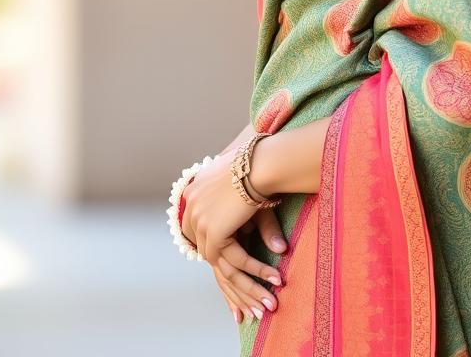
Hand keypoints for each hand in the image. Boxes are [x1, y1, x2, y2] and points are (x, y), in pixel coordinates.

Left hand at [182, 124, 286, 324]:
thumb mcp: (257, 203)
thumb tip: (280, 249)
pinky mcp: (212, 233)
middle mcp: (190, 212)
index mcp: (194, 197)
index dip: (226, 265)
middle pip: (214, 260)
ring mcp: (199, 224)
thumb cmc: (264, 169)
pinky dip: (257, 272)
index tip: (241, 286)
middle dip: (237, 288)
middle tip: (253, 310)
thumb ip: (262, 228)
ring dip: (250, 287)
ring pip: (225, 267)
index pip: (205, 240)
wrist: (263, 159)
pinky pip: (235, 262)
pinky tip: (276, 278)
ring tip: (270, 302)